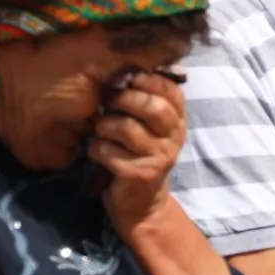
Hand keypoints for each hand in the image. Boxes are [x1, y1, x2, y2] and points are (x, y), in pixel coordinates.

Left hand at [89, 70, 187, 232]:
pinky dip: (97, 150)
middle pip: (152, 107)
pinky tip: (98, 154)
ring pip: (126, 128)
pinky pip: (109, 152)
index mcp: (177, 122)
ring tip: (100, 133)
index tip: (131, 78)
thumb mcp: (149, 129)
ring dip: (104, 127)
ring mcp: (159, 157)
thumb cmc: (138, 156)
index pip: (173, 92)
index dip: (151, 80)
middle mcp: (174, 138)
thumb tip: (126, 69)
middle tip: (107, 102)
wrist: (141, 204)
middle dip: (124, 99)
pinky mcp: (140, 174)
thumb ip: (145, 104)